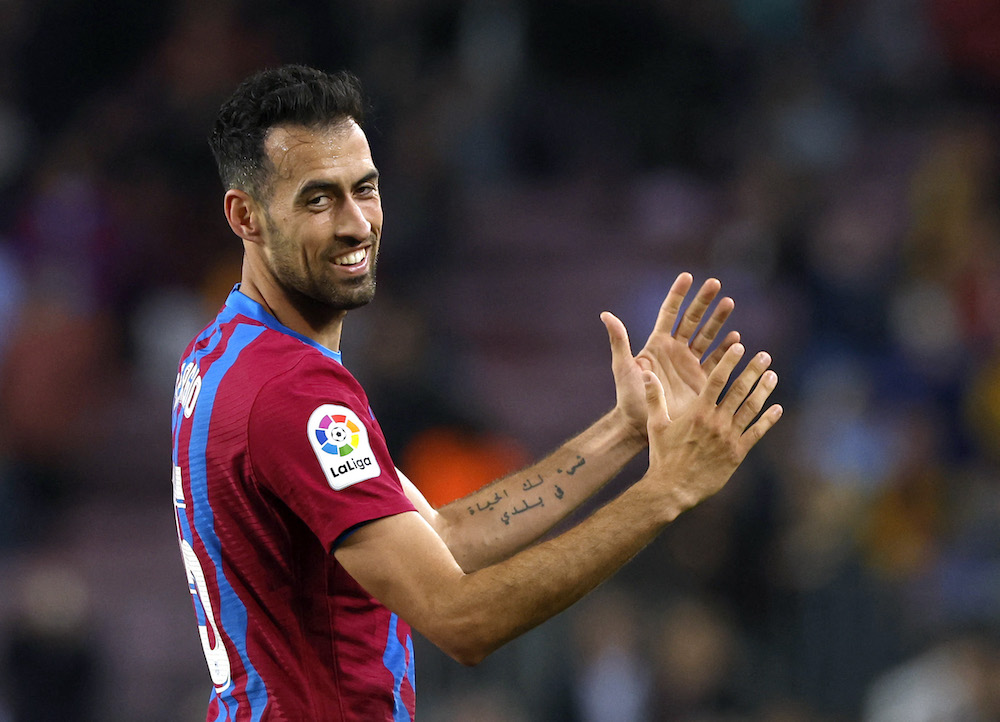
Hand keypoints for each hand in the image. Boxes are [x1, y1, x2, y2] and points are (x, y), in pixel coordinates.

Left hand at [602, 273, 741, 439]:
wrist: (643, 424)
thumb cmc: (629, 396)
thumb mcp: (623, 367)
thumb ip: (619, 340)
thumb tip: (605, 314)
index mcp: (657, 344)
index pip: (670, 313)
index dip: (678, 295)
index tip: (688, 276)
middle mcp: (675, 350)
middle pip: (693, 319)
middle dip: (704, 301)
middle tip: (716, 283)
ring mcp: (690, 364)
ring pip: (708, 335)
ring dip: (719, 320)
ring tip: (729, 303)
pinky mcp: (702, 380)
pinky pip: (717, 360)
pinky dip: (726, 348)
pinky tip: (736, 338)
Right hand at [643, 343, 781, 515]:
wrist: (673, 489)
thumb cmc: (662, 456)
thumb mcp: (655, 424)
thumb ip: (655, 397)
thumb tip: (647, 372)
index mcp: (697, 412)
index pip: (716, 380)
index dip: (729, 361)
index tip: (740, 347)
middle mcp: (716, 421)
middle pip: (739, 390)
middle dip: (753, 370)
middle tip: (765, 355)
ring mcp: (728, 438)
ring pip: (751, 409)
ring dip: (763, 390)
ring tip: (773, 375)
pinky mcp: (737, 454)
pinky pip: (756, 433)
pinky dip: (768, 420)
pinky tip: (777, 408)